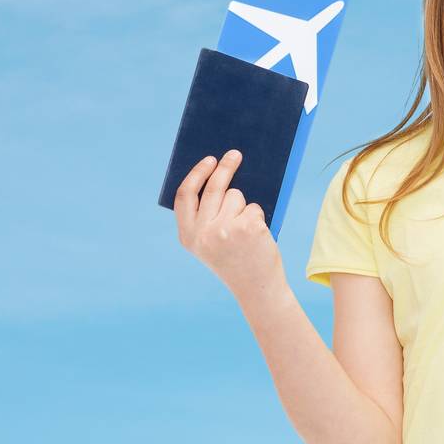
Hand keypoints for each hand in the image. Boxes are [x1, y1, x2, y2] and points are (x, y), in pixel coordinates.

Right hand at [173, 149, 283, 302]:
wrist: (257, 288)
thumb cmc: (236, 262)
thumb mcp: (210, 244)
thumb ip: (206, 218)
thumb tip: (219, 178)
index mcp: (188, 237)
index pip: (185, 196)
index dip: (196, 175)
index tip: (208, 160)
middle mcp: (203, 232)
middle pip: (213, 188)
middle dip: (225, 167)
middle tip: (234, 154)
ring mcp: (226, 229)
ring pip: (236, 196)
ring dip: (245, 205)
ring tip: (246, 231)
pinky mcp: (248, 227)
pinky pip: (254, 207)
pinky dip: (258, 217)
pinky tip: (257, 237)